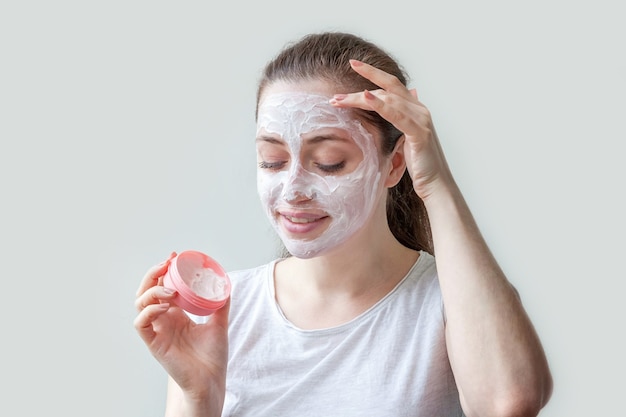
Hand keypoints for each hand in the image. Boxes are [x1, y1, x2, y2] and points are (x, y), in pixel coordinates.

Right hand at [133, 252, 229, 397]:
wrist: (211, 380)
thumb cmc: (212, 357)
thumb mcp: (219, 324)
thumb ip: (220, 304)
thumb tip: (225, 284)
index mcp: (176, 314)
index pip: (163, 286)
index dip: (164, 270)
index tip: (174, 257)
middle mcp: (164, 320)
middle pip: (146, 290)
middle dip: (154, 274)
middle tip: (167, 264)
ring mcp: (157, 331)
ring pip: (140, 304)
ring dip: (152, 291)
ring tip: (171, 290)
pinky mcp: (154, 344)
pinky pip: (141, 324)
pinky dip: (148, 311)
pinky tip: (164, 306)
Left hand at [329, 59, 453, 199]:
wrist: (436, 184)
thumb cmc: (418, 165)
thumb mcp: (404, 140)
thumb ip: (399, 123)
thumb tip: (391, 110)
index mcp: (415, 109)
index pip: (392, 85)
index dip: (373, 72)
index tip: (353, 64)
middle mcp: (420, 109)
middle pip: (388, 88)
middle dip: (364, 81)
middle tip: (341, 82)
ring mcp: (421, 119)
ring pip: (389, 100)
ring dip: (361, 97)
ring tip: (340, 99)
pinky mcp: (420, 133)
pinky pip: (397, 115)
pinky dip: (381, 105)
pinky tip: (366, 98)